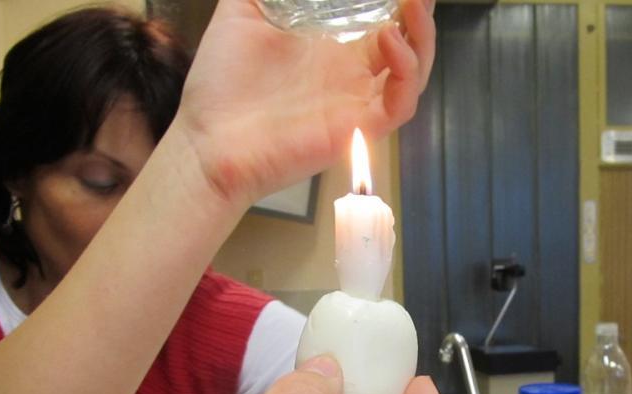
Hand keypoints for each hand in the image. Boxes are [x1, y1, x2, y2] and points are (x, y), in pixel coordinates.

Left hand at [174, 0, 434, 206]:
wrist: (209, 142)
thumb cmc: (222, 85)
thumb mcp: (241, 14)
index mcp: (330, 47)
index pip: (379, 17)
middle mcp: (350, 74)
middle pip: (405, 41)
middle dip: (419, 11)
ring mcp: (356, 101)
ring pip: (413, 72)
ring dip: (422, 36)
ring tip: (416, 2)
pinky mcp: (357, 128)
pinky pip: (400, 105)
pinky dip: (406, 73)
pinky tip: (390, 39)